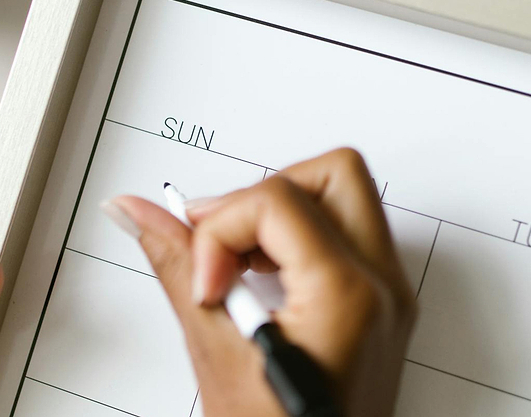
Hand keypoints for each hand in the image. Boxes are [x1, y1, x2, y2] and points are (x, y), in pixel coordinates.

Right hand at [105, 148, 415, 416]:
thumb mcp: (217, 357)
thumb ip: (177, 267)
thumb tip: (139, 213)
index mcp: (349, 297)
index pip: (277, 200)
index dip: (221, 228)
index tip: (203, 278)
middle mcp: (384, 288)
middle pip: (333, 174)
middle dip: (263, 195)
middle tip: (220, 241)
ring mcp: (391, 296)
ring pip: (344, 198)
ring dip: (280, 216)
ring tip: (237, 269)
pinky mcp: (382, 305)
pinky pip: (346, 236)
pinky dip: (297, 241)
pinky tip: (260, 283)